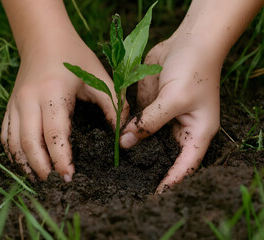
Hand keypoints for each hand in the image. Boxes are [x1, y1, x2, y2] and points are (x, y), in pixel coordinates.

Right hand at [1, 35, 128, 181]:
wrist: (45, 38)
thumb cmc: (74, 57)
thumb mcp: (99, 77)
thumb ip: (113, 104)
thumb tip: (121, 131)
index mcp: (52, 92)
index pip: (54, 133)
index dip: (61, 158)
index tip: (70, 176)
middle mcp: (29, 100)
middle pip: (30, 143)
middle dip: (43, 167)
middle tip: (57, 183)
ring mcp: (16, 103)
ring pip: (13, 142)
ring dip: (25, 164)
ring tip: (41, 178)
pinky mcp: (11, 105)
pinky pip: (6, 134)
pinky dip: (13, 152)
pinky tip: (25, 162)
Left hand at [120, 38, 220, 192]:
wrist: (188, 42)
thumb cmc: (193, 71)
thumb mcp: (174, 100)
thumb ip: (149, 122)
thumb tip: (124, 142)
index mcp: (196, 132)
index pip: (186, 164)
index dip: (172, 180)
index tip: (154, 193)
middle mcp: (180, 128)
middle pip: (165, 154)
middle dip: (150, 165)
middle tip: (129, 181)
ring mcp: (164, 117)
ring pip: (148, 139)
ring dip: (135, 148)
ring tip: (117, 164)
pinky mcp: (151, 106)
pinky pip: (138, 123)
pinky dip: (129, 131)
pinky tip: (115, 138)